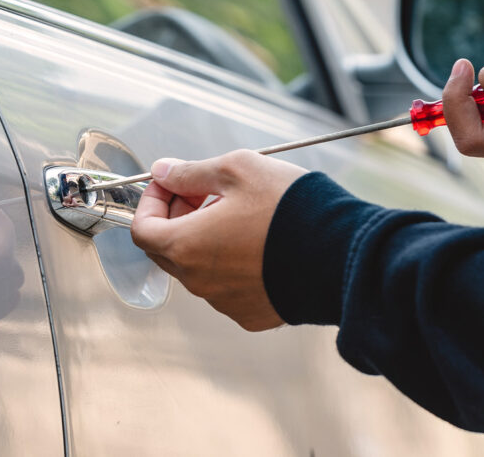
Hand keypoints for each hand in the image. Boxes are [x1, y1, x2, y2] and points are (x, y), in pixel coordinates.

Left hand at [131, 151, 305, 331]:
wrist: (341, 253)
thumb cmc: (289, 208)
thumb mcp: (237, 169)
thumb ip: (191, 171)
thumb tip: (164, 172)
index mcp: (186, 246)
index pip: (142, 228)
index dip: (152, 200)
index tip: (171, 183)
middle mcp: (199, 281)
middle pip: (168, 249)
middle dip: (178, 216)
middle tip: (206, 192)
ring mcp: (225, 302)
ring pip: (199, 267)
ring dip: (206, 239)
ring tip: (241, 213)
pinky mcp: (251, 313)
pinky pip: (228, 286)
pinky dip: (232, 263)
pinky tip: (259, 241)